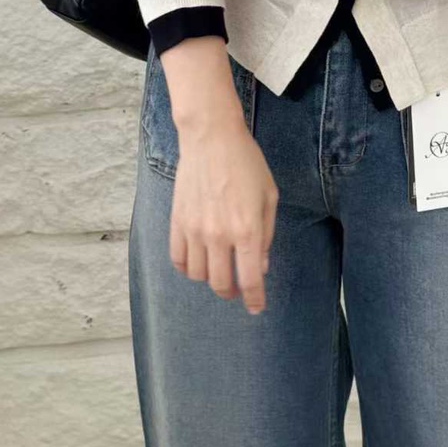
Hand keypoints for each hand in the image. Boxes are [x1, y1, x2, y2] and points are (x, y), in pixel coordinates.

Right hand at [172, 115, 278, 314]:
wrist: (211, 138)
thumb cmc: (247, 164)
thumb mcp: (269, 196)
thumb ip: (266, 234)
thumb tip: (260, 266)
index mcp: (247, 230)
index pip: (250, 279)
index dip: (254, 300)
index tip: (257, 308)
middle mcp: (219, 235)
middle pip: (220, 284)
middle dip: (231, 293)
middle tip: (237, 289)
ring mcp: (195, 229)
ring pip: (198, 275)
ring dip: (210, 279)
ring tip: (218, 269)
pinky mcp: (178, 221)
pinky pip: (178, 258)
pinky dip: (187, 267)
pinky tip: (197, 261)